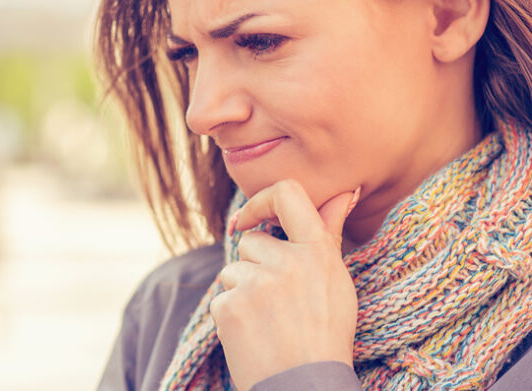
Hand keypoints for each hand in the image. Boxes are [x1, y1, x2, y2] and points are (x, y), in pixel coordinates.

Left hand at [211, 179, 359, 390]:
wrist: (305, 387)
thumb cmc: (324, 335)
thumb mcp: (336, 282)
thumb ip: (329, 233)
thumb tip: (342, 192)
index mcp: (318, 251)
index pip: (287, 194)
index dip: (261, 201)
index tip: (249, 219)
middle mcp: (289, 261)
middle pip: (249, 241)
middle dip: (253, 265)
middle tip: (274, 303)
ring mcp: (257, 283)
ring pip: (231, 270)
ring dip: (240, 291)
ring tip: (266, 322)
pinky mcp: (231, 306)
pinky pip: (219, 298)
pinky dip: (230, 316)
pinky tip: (252, 335)